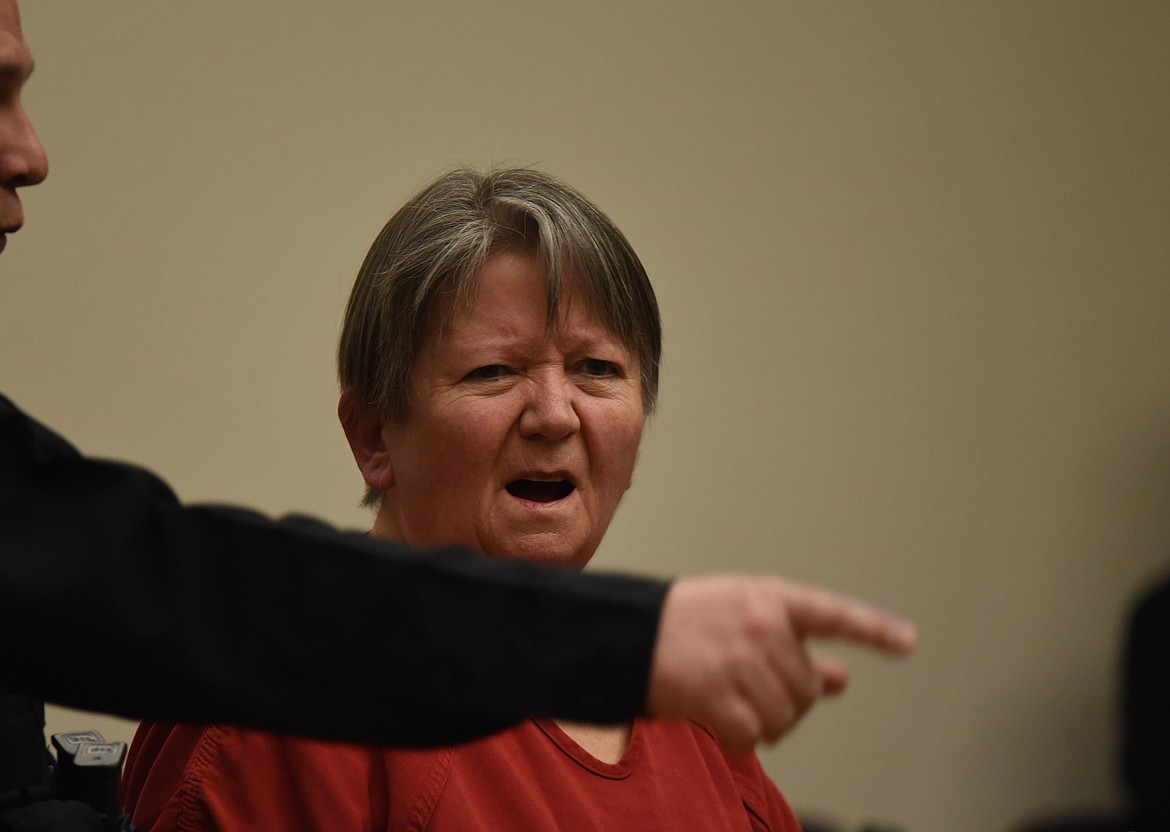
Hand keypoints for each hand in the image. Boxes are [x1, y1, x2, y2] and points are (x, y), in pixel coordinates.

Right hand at [645, 575, 915, 752]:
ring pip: (785, 716)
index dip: (872, 629)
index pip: (832, 613)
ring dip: (764, 723)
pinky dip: (739, 738)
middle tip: (755, 693)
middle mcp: (761, 626)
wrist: (624, 634)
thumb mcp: (741, 616)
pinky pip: (752, 736)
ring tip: (735, 705)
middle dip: (789, 700)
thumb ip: (793, 643)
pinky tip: (720, 723)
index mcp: (770, 599)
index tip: (907, 641)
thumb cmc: (683, 623)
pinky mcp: (717, 695)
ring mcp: (740, 661)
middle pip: (807, 686)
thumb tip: (840, 677)